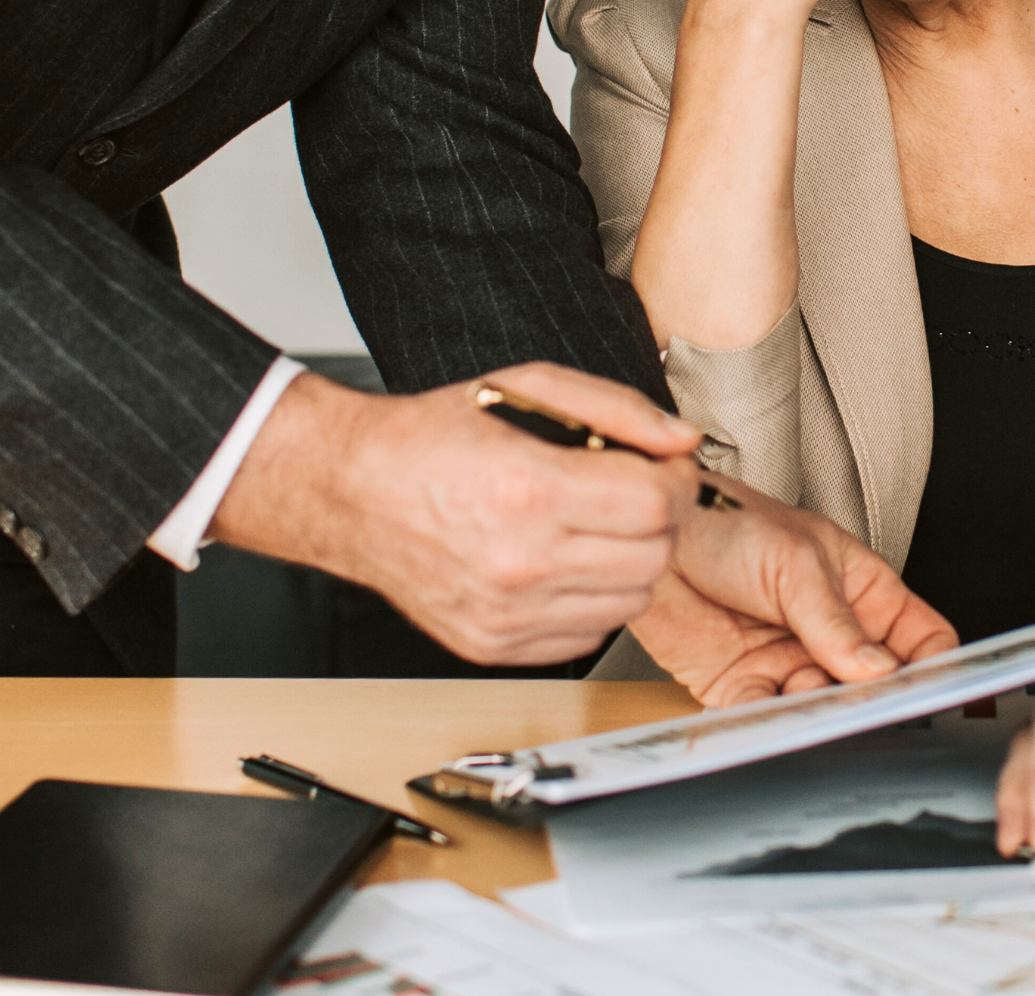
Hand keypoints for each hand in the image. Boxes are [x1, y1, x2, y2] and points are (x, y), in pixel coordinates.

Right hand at [208, 363, 699, 667]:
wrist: (353, 490)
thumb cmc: (433, 436)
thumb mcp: (526, 387)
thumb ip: (617, 408)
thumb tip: (681, 438)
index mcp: (530, 489)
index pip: (657, 503)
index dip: (676, 478)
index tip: (665, 466)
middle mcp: (520, 562)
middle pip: (654, 556)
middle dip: (661, 517)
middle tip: (638, 490)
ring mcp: (507, 614)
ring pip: (631, 602)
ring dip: (633, 560)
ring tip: (600, 524)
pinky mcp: (495, 645)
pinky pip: (589, 634)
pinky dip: (595, 597)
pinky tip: (569, 559)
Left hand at [630, 486, 959, 705]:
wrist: (656, 536)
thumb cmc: (727, 522)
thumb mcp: (795, 560)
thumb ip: (835, 620)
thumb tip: (878, 670)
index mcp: (859, 589)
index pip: (918, 636)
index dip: (931, 666)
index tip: (929, 691)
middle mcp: (829, 633)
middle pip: (873, 686)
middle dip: (871, 702)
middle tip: (864, 708)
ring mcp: (789, 662)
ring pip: (824, 709)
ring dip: (818, 714)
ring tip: (807, 702)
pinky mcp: (744, 687)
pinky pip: (768, 718)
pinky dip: (770, 725)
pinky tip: (767, 714)